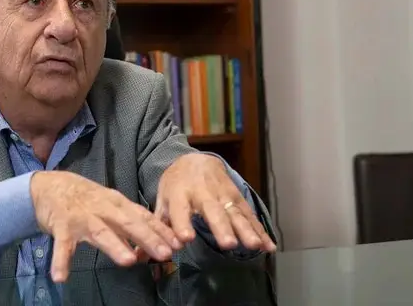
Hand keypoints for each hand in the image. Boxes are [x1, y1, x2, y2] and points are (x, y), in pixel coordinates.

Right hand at [30, 171, 182, 281]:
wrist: (50, 186)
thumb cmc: (86, 199)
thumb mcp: (111, 205)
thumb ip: (130, 222)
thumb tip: (156, 241)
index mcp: (117, 203)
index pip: (143, 216)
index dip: (161, 230)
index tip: (179, 243)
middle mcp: (103, 208)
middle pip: (128, 223)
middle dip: (148, 238)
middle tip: (165, 253)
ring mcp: (82, 217)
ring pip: (100, 232)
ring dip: (115, 246)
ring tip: (128, 261)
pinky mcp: (62, 227)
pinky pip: (62, 246)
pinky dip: (60, 261)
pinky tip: (61, 277)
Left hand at [155, 154, 275, 252]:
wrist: (193, 159)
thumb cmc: (175, 185)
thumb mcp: (162, 200)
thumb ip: (158, 225)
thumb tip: (144, 252)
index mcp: (179, 193)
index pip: (179, 210)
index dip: (182, 223)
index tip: (186, 239)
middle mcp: (201, 192)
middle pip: (212, 210)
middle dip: (220, 227)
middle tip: (227, 244)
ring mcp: (221, 193)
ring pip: (234, 212)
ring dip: (245, 229)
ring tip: (253, 246)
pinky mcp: (236, 195)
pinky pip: (249, 214)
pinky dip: (260, 229)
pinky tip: (268, 245)